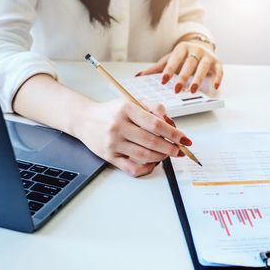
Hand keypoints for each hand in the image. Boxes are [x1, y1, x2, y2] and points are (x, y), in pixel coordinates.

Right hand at [73, 98, 191, 176]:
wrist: (85, 119)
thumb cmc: (113, 111)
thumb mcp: (133, 101)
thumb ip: (154, 107)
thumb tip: (170, 122)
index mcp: (126, 109)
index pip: (155, 123)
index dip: (173, 133)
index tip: (184, 139)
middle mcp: (118, 126)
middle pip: (152, 141)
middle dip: (171, 148)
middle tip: (180, 150)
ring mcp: (113, 143)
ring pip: (144, 155)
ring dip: (161, 157)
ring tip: (167, 154)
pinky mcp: (108, 156)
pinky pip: (131, 168)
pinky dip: (147, 168)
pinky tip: (153, 162)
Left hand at [136, 40, 223, 93]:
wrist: (201, 47)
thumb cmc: (183, 57)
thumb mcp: (170, 60)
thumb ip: (156, 68)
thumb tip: (138, 76)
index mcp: (182, 48)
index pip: (175, 59)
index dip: (169, 69)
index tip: (163, 80)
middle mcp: (196, 50)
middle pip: (189, 63)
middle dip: (183, 77)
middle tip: (176, 89)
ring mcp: (207, 56)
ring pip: (203, 67)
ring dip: (198, 79)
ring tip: (192, 91)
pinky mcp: (217, 63)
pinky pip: (219, 71)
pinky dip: (218, 79)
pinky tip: (215, 87)